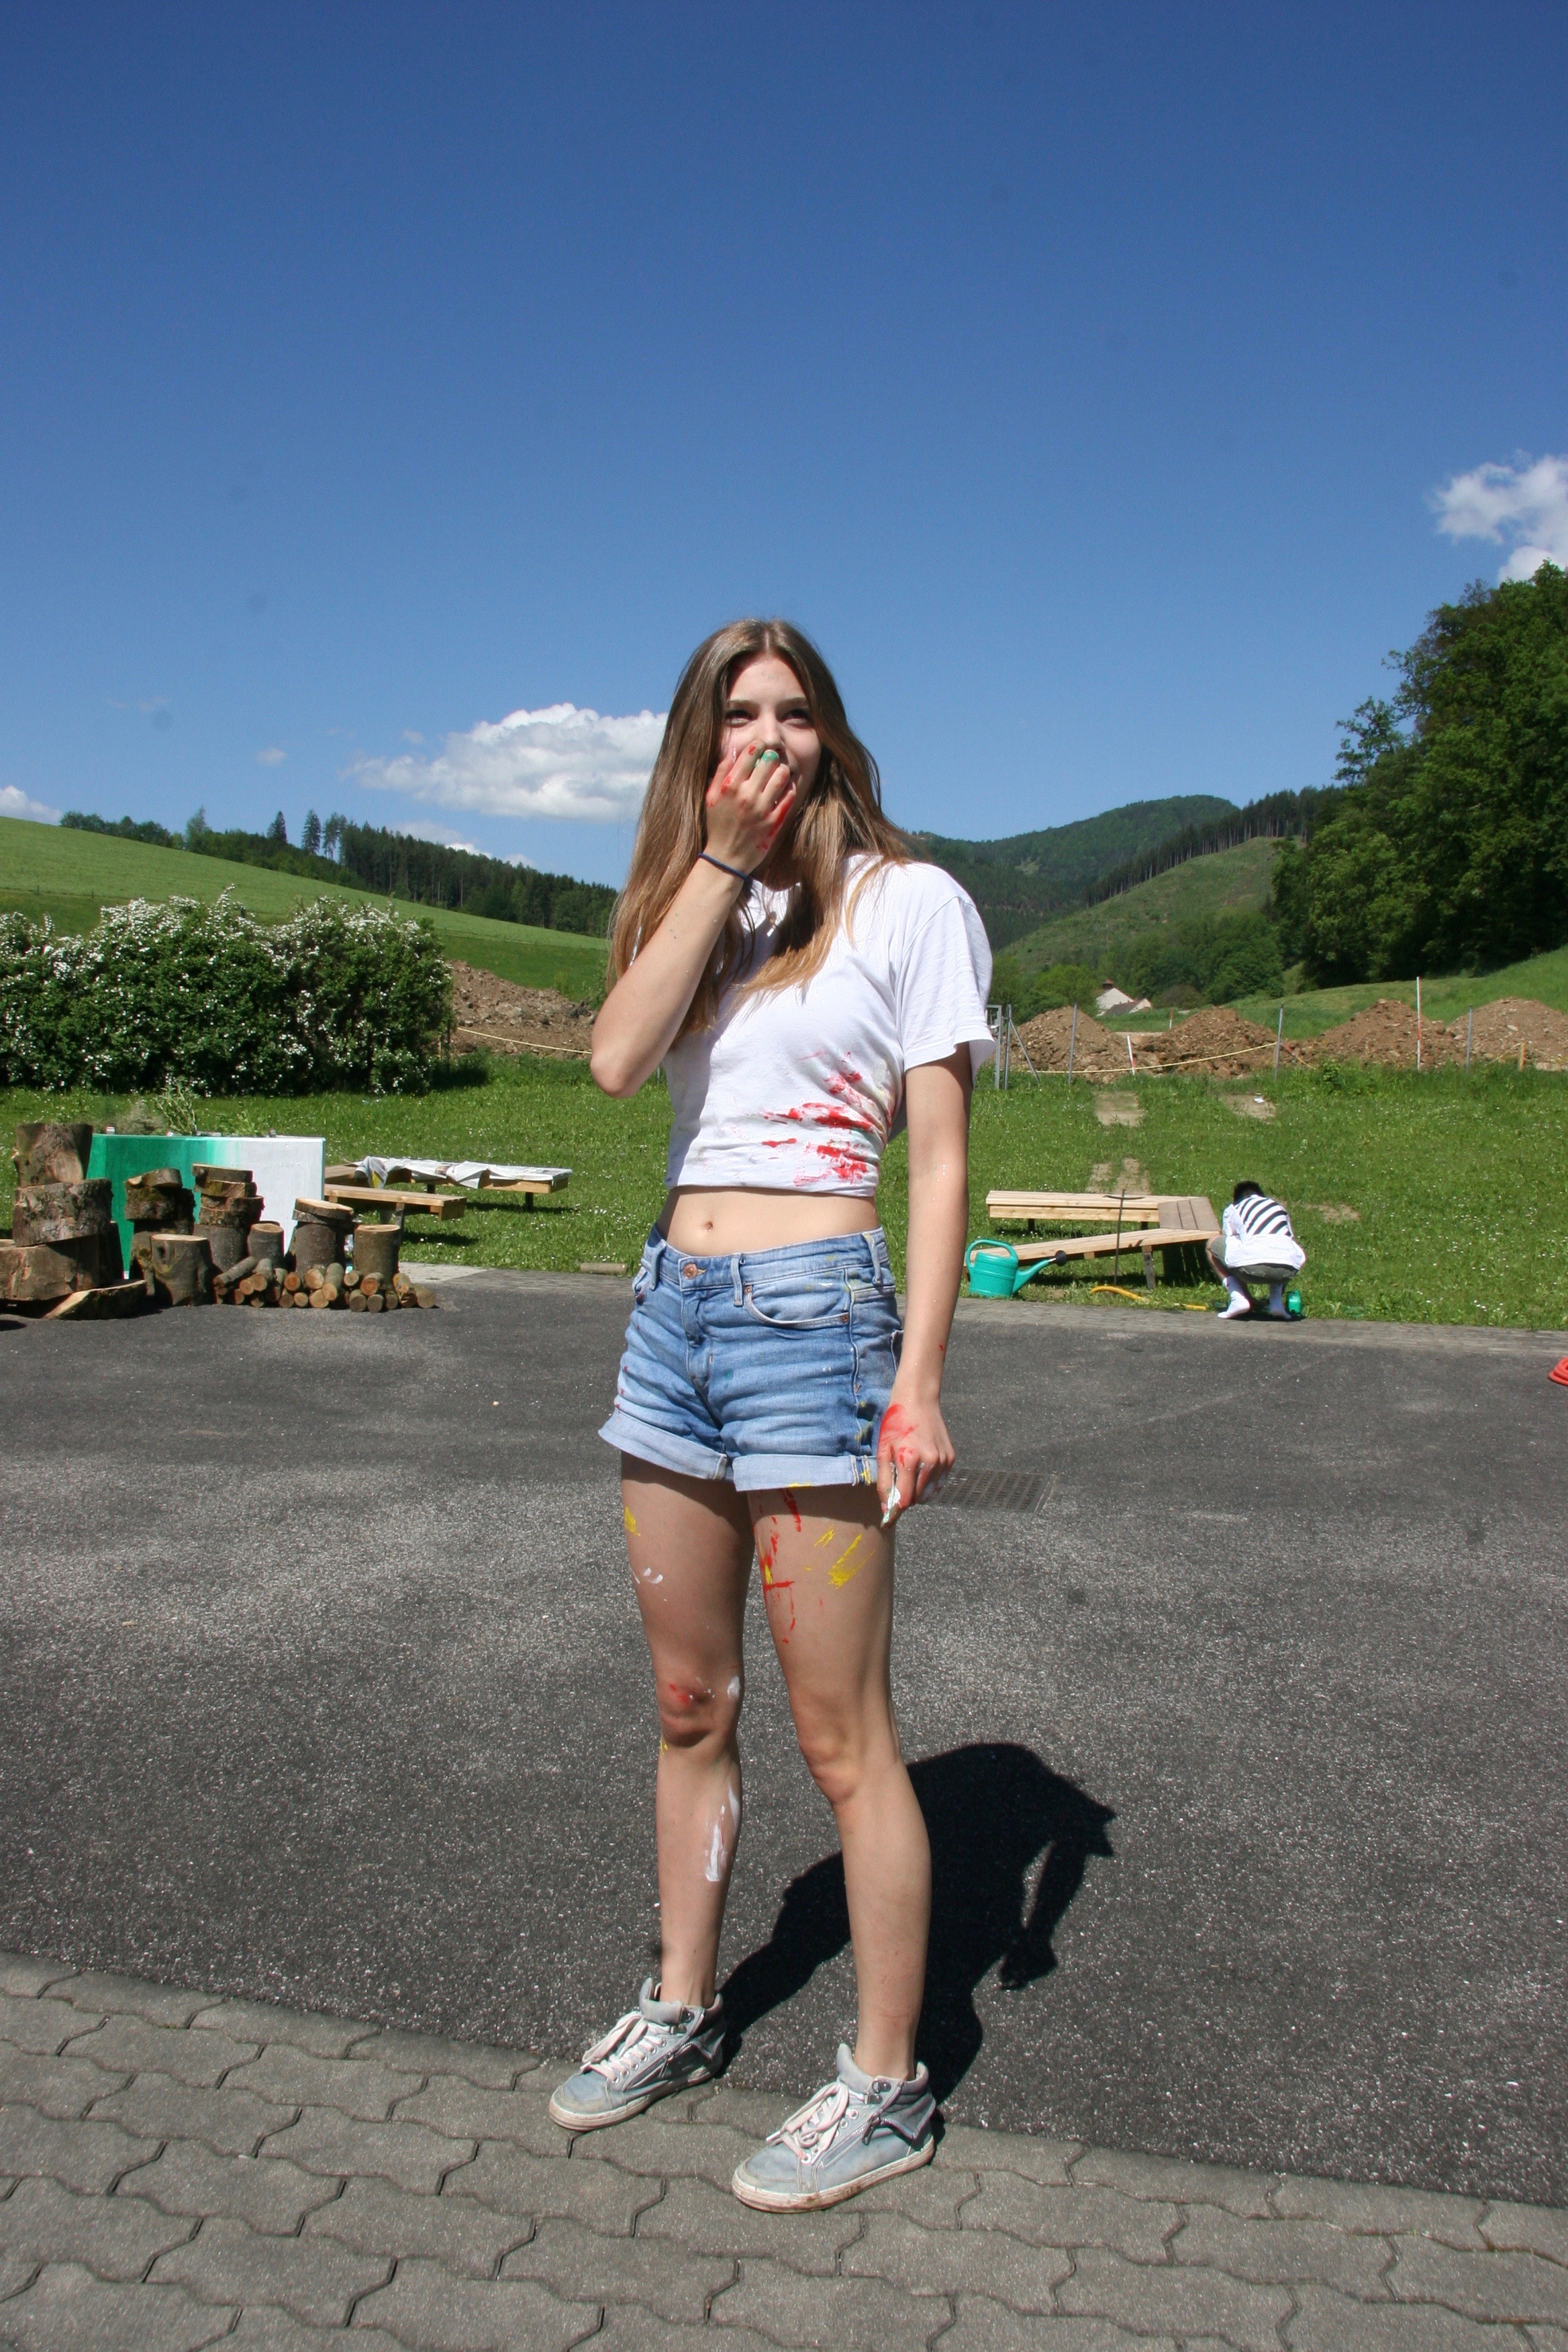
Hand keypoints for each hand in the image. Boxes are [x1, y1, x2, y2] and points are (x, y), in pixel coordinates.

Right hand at [703, 743, 796, 874]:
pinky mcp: (774, 821)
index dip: (758, 746)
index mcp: (730, 786)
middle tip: (771, 759)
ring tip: (779, 772)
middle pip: (769, 761)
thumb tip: (733, 751)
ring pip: (782, 776)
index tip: (760, 747)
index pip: (750, 754)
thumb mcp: (711, 797)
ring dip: (783, 770)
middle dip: (772, 756)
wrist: (726, 858)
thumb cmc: (718, 825)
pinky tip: (786, 787)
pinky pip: (789, 796)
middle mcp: (747, 795)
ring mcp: (762, 808)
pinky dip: (790, 788)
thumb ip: (721, 773)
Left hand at [876, 1389, 955, 1525]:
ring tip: (909, 1471)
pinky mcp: (951, 1458)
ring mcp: (943, 1461)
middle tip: (896, 1482)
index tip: (887, 1522)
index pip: (904, 1499)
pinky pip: (939, 1482)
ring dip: (917, 1491)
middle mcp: (930, 1463)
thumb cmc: (896, 1423)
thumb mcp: (883, 1450)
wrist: (918, 1399)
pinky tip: (921, 1466)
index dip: (894, 1512)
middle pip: (917, 1499)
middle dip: (905, 1498)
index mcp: (909, 1460)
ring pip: (929, 1493)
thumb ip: (885, 1481)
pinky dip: (929, 1482)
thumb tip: (887, 1508)